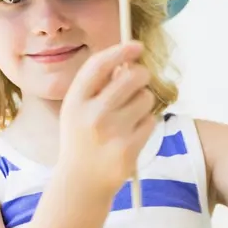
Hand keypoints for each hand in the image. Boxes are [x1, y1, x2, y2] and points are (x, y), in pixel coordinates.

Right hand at [57, 41, 155, 196]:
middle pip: (131, 77)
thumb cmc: (83, 137)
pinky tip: (132, 134)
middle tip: (139, 80)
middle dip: (141, 75)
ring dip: (144, 102)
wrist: (81, 182)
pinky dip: (147, 123)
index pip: (99, 65)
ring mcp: (111, 133)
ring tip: (129, 116)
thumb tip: (128, 58)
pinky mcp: (128, 149)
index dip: (120, 51)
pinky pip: (151, 120)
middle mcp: (91, 115)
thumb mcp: (77, 109)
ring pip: (146, 98)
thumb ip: (97, 84)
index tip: (136, 45)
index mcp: (75, 101)